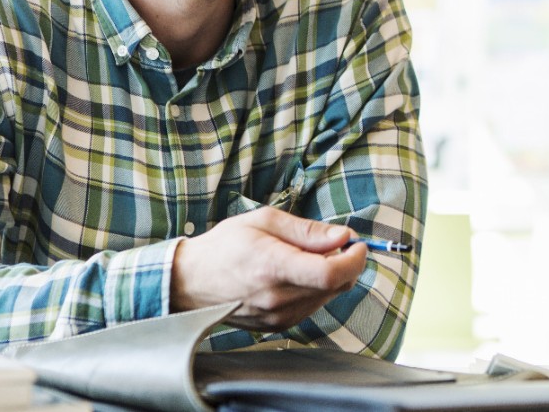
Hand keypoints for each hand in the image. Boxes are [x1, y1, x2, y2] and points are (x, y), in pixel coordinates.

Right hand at [170, 206, 367, 331]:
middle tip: (335, 241)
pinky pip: (313, 306)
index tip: (357, 243)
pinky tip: (298, 273)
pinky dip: (317, 288)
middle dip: (347, 261)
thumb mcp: (264, 222)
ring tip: (308, 255)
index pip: (330, 273)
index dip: (354, 259)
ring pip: (328, 296)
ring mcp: (278, 316)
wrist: (191, 281)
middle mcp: (278, 297)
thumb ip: (307, 230)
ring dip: (332, 275)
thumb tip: (343, 235)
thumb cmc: (225, 245)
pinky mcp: (278, 325)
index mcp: (273, 266)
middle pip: (337, 285)